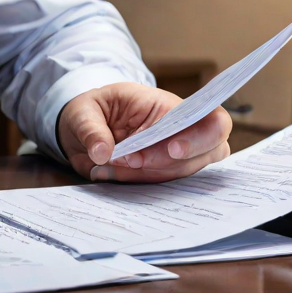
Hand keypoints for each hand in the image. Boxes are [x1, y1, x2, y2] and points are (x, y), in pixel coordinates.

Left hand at [58, 82, 231, 183]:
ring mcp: (175, 155)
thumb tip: (102, 152)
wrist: (80, 132)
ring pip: (186, 173)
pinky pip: (165, 186)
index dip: (202, 136)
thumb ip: (91, 129)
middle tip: (134, 161)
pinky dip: (139, 184)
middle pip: (210, 151)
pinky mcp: (161, 174)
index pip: (211, 117)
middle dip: (173, 162)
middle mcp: (180, 131)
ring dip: (150, 174)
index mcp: (168, 106)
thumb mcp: (83, 111)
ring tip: (113, 164)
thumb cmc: (91, 112)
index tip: (172, 150)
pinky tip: (114, 173)